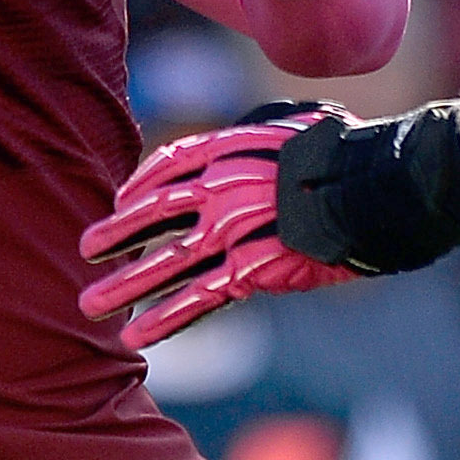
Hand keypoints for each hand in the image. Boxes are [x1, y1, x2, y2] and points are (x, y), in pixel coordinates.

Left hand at [77, 107, 355, 349]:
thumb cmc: (348, 154)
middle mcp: (219, 188)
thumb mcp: (295, 126)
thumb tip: (259, 140)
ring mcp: (230, 230)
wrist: (373, 187)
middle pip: (153, 214)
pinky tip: (136, 334)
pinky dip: (164, 318)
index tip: (121, 202)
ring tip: (90, 304)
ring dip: (124, 284)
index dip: (140, 186)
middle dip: (116, 234)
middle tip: (86, 250)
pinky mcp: (248, 270)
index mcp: (229, 148)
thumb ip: (263, 137)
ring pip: (165, 262)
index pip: (169, 165)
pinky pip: (197, 298)